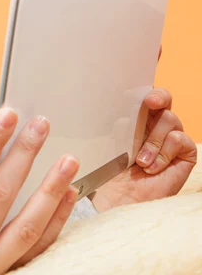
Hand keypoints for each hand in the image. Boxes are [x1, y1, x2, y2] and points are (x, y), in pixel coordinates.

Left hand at [92, 88, 196, 211]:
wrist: (118, 200)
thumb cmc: (109, 173)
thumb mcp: (104, 145)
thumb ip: (109, 127)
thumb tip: (108, 108)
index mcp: (134, 119)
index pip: (141, 95)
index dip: (142, 90)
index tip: (135, 94)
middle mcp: (154, 125)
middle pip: (164, 98)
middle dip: (158, 97)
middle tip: (149, 103)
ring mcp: (170, 139)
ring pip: (170, 119)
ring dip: (153, 140)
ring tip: (140, 161)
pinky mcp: (184, 154)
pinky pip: (181, 140)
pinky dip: (164, 153)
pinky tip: (152, 168)